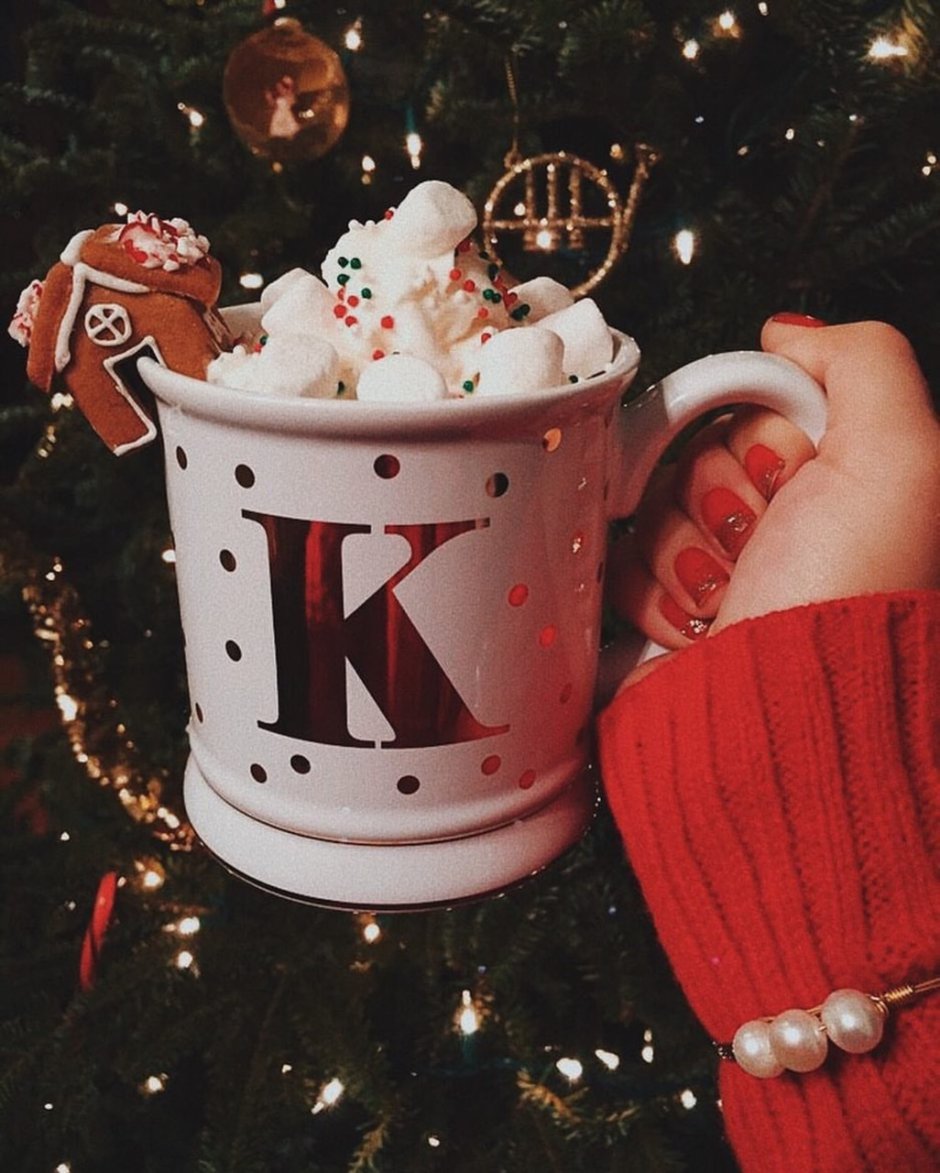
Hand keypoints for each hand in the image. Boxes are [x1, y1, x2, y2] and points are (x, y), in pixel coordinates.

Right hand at [607, 318, 939, 677]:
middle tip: (756, 541)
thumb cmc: (844, 603)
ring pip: (655, 508)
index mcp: (840, 481)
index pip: (758, 407)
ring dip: (685, 551)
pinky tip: (698, 621)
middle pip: (699, 453)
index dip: (760, 435)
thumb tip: (789, 333)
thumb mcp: (900, 458)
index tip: (787, 478)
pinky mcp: (667, 609)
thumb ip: (864, 362)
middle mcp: (783, 523)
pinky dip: (654, 592)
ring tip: (726, 594)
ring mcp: (721, 569)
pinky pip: (625, 562)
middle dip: (719, 496)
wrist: (776, 722)